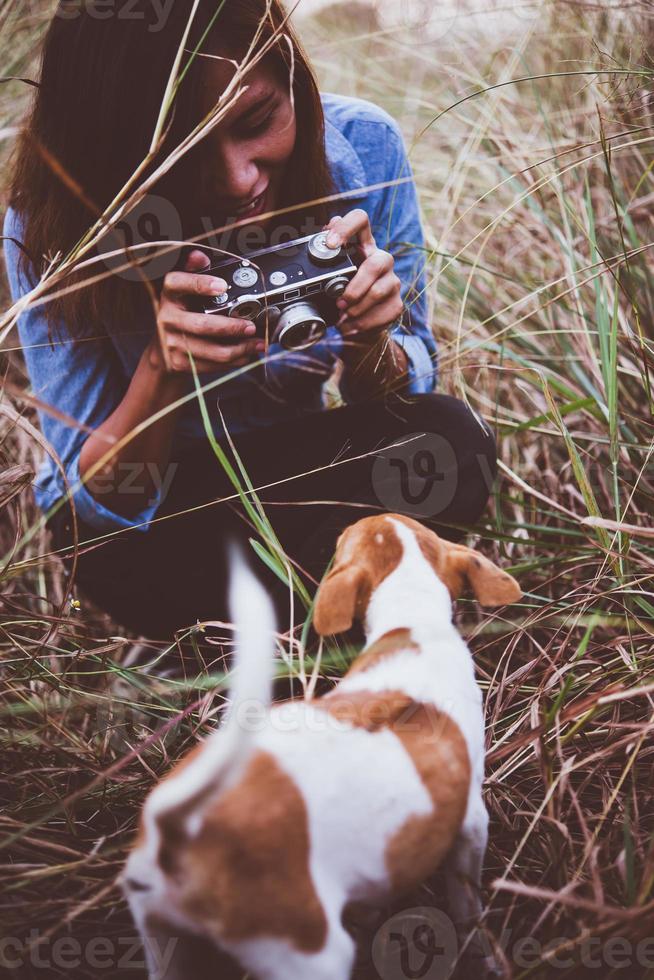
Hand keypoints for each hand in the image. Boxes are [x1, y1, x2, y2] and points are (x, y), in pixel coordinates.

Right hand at [151, 250, 263, 373]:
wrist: (163, 352)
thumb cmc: (182, 314)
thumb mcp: (184, 292)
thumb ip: (194, 273)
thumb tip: (199, 256)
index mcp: (169, 294)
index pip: (179, 283)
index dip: (200, 284)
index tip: (222, 285)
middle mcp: (167, 317)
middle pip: (203, 325)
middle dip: (231, 327)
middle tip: (251, 327)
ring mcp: (172, 342)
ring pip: (212, 350)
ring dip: (239, 349)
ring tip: (256, 344)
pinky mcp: (179, 362)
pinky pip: (212, 365)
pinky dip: (233, 361)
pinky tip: (245, 355)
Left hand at [324, 209, 403, 339]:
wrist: (358, 326)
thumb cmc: (340, 295)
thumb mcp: (327, 276)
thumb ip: (322, 261)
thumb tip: (308, 247)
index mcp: (362, 246)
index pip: (360, 219)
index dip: (346, 227)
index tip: (330, 244)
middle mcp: (381, 259)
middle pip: (375, 264)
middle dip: (355, 287)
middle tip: (339, 301)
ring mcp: (392, 281)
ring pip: (378, 292)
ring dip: (356, 308)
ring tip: (343, 316)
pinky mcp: (396, 304)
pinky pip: (383, 313)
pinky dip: (363, 323)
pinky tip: (351, 326)